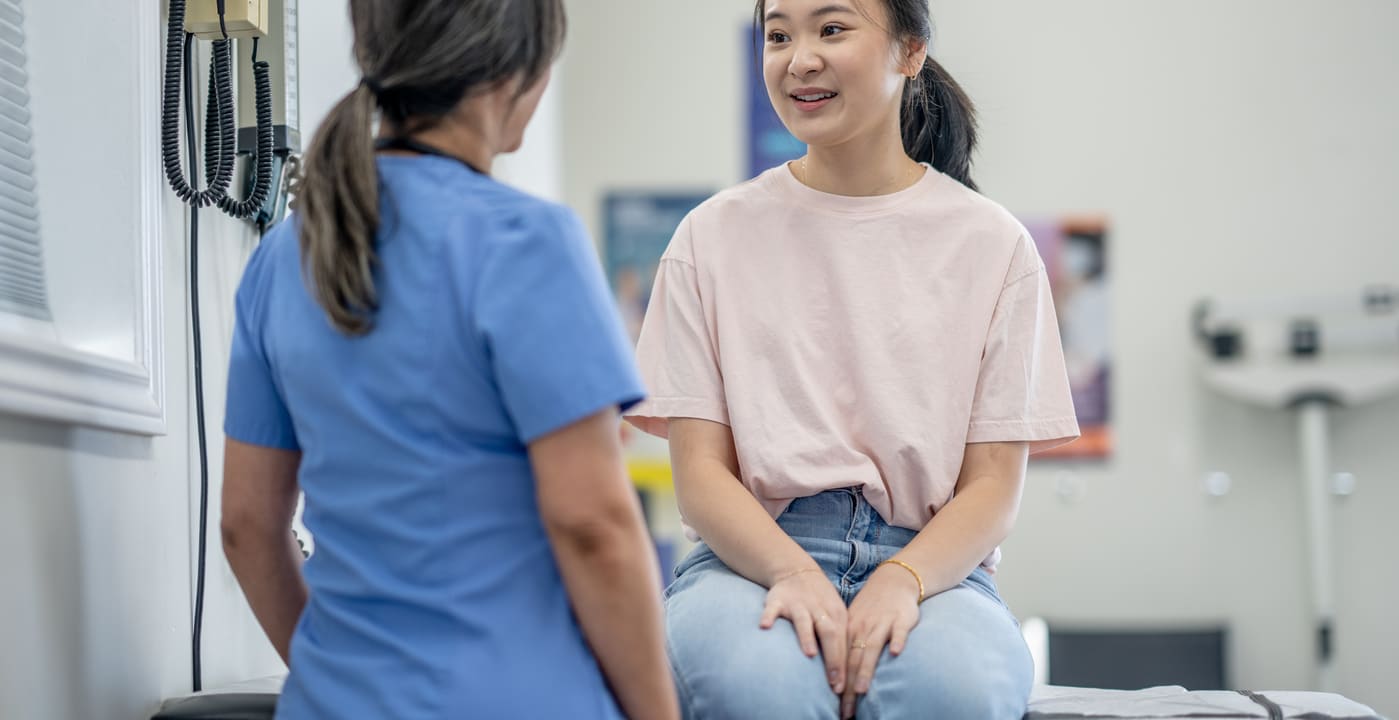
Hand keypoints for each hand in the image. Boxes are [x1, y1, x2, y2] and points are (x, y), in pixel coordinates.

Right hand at [759, 567, 849, 693]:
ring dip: (807, 636)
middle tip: (833, 681)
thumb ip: (839, 639)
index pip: (843, 642)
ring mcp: (798, 604)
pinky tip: (764, 627)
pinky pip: (772, 608)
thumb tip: (847, 674)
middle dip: (833, 658)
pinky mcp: (778, 600)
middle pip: (830, 633)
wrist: (798, 571)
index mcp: (836, 614)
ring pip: (804, 620)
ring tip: (809, 654)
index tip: (841, 688)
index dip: (843, 665)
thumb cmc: (820, 603)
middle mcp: (819, 609)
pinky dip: (768, 616)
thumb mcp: (835, 615)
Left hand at [840, 564, 920, 717]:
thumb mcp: (855, 623)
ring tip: (860, 690)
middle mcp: (862, 628)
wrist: (894, 581)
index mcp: (850, 630)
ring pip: (872, 648)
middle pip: (853, 661)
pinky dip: (897, 640)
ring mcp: (881, 623)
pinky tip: (895, 653)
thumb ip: (850, 646)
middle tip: (845, 710)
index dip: (838, 684)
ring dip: (865, 669)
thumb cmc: (873, 608)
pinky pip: (898, 631)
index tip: (835, 706)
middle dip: (848, 687)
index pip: (841, 661)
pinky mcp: (901, 619)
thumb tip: (840, 675)